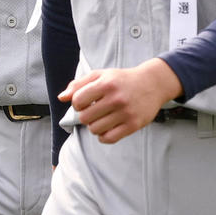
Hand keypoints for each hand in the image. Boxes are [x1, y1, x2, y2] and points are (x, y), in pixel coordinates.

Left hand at [59, 58, 182, 143]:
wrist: (153, 84)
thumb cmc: (123, 80)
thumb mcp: (101, 75)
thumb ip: (79, 84)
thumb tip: (61, 97)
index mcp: (106, 83)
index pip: (78, 101)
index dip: (78, 103)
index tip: (86, 102)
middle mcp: (116, 98)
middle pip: (85, 118)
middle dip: (86, 116)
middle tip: (96, 111)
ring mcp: (126, 112)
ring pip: (95, 130)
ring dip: (95, 126)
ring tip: (103, 119)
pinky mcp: (134, 124)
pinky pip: (109, 138)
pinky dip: (104, 136)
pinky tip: (108, 128)